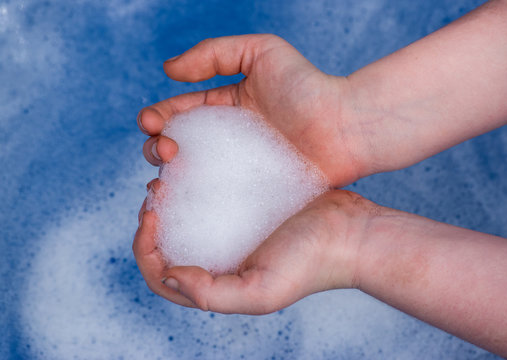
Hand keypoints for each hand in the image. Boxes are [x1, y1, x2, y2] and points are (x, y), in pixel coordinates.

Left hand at [133, 187, 375, 313]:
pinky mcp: (248, 205)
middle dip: (151, 221)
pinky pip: (210, 194)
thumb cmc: (311, 263)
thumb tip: (170, 275)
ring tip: (168, 171)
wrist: (351, 231)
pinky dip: (193, 181)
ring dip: (169, 197)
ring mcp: (234, 231)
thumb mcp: (262, 291)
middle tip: (157, 188)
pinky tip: (193, 161)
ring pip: (185, 216)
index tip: (150, 216)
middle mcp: (221, 259)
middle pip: (168, 246)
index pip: (162, 277)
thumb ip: (212, 294)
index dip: (145, 250)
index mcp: (218, 284)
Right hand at [138, 34, 373, 186]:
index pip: (181, 111)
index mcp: (226, 106)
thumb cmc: (308, 87)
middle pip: (179, 145)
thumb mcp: (260, 53)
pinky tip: (180, 201)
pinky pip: (216, 198)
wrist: (344, 128)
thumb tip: (168, 69)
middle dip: (158, 146)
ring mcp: (238, 169)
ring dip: (168, 176)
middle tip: (164, 150)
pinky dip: (194, 200)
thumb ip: (214, 53)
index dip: (159, 116)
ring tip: (163, 175)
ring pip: (191, 174)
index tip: (148, 121)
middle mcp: (228, 139)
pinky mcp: (250, 194)